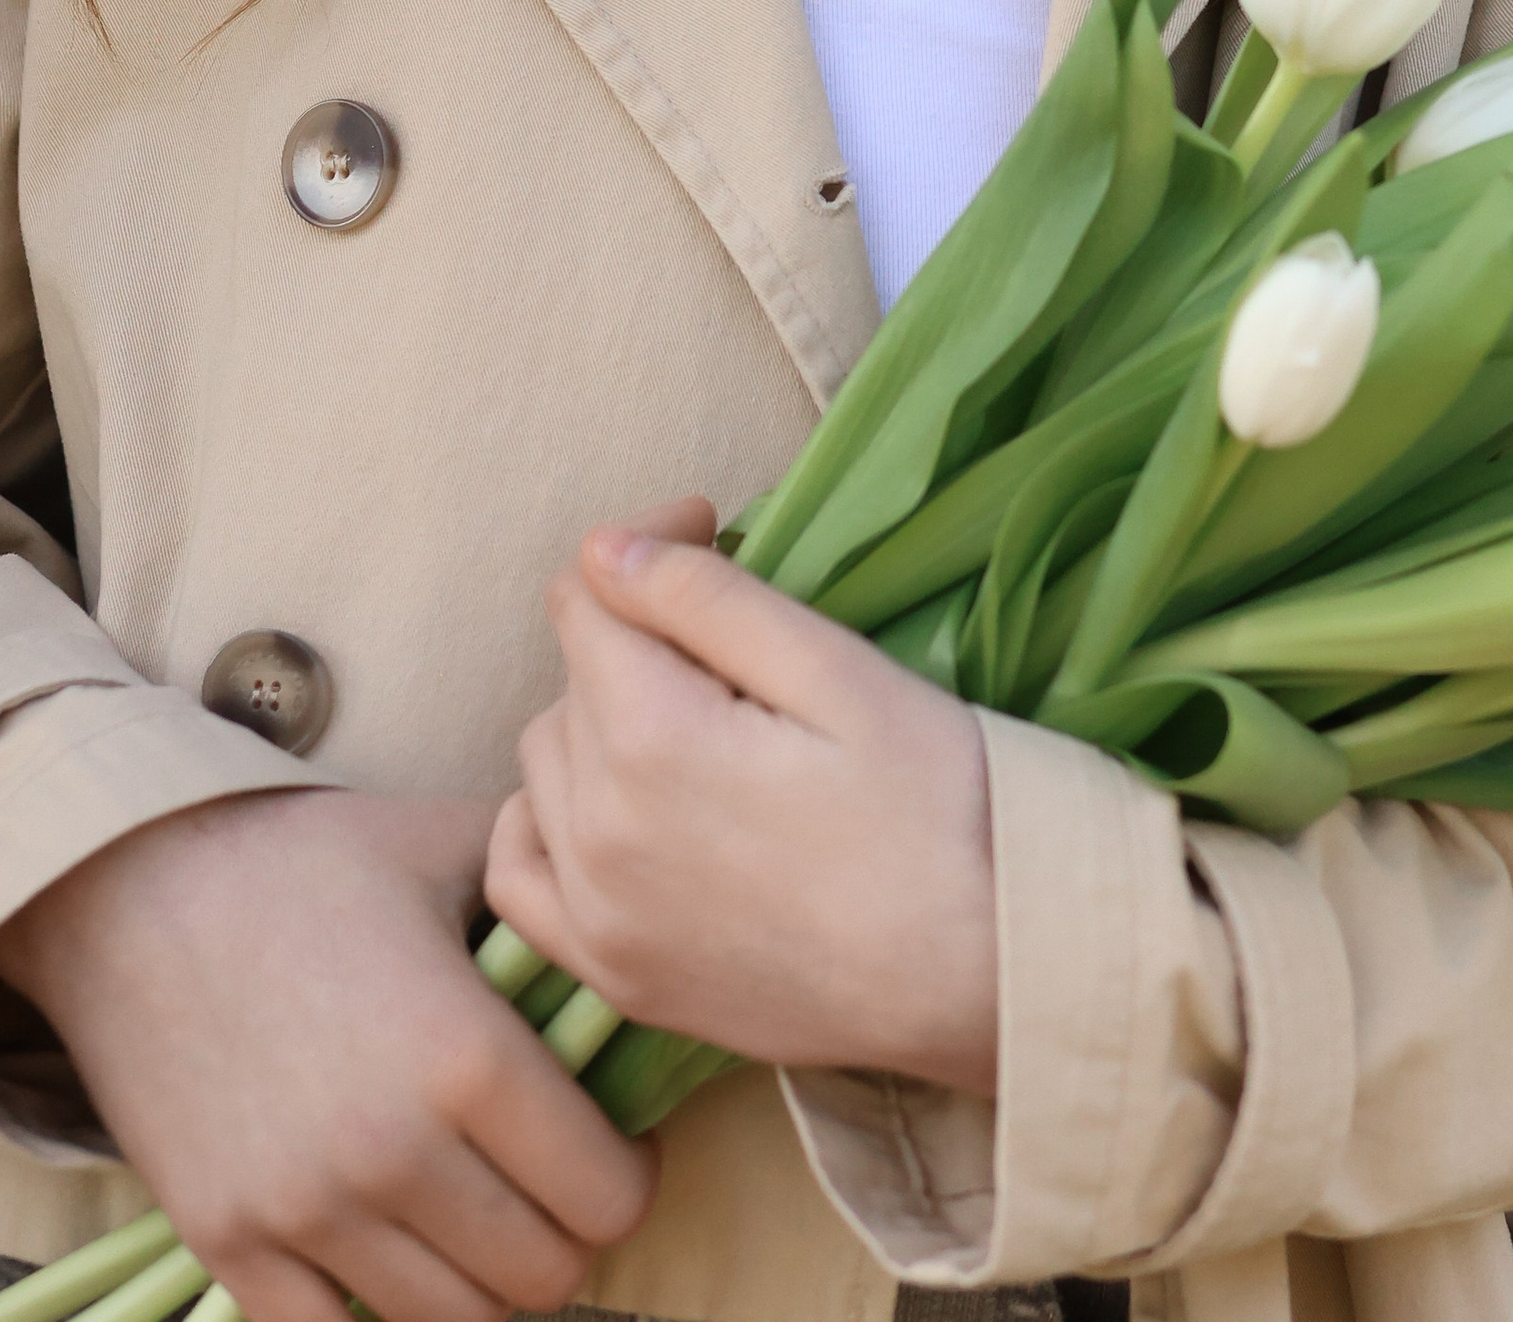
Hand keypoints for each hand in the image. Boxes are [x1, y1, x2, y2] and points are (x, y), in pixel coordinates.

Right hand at [0, 784, 655, 1321]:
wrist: (130, 888)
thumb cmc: (305, 859)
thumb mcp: (447, 846)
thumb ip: (549, 892)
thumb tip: (633, 916)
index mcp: (464, 1055)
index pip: (608, 1195)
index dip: (629, 1175)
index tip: (614, 1145)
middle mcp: (392, 1152)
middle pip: (541, 1277)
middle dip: (566, 1233)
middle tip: (550, 1182)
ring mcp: (305, 1213)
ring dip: (482, 1280)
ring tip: (476, 1210)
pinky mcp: (229, 1245)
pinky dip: (376, 1310)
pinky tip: (391, 1245)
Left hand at [484, 499, 997, 1095]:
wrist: (991, 970)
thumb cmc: (937, 804)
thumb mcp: (838, 670)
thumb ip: (705, 600)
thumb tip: (604, 550)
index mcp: (651, 737)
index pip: (588, 591)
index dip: (651, 542)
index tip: (715, 532)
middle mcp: (598, 832)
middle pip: (572, 677)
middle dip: (641, 637)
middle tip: (742, 649)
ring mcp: (600, 918)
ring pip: (548, 764)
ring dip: (602, 725)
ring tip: (705, 727)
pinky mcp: (618, 980)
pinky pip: (521, 880)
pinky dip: (548, 828)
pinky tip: (613, 811)